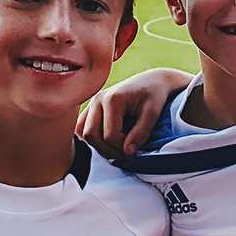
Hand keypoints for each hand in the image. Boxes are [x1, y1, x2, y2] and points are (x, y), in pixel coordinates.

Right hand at [77, 68, 192, 158]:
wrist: (151, 81)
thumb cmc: (154, 96)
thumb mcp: (153, 114)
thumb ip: (141, 133)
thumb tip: (127, 152)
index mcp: (112, 99)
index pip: (109, 136)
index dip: (122, 148)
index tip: (136, 149)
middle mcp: (97, 99)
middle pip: (91, 135)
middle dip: (109, 150)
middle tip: (127, 154)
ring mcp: (91, 103)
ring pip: (83, 133)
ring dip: (99, 146)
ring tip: (118, 148)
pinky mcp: (90, 108)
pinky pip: (81, 128)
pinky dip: (92, 139)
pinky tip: (109, 142)